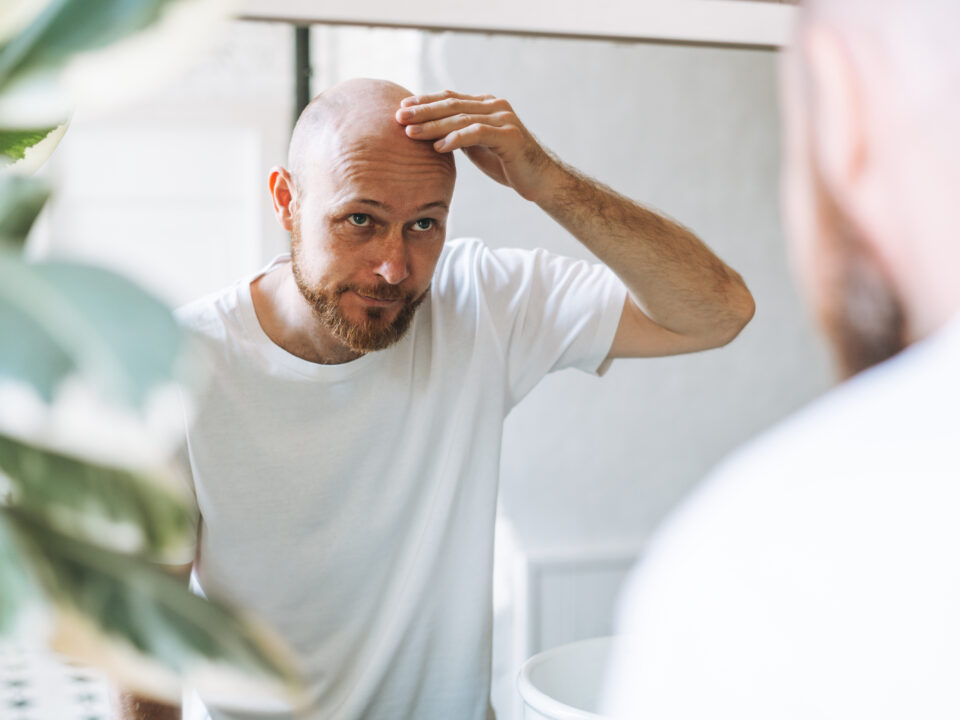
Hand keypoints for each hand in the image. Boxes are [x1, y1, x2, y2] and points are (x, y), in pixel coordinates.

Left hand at [395, 90, 559, 201]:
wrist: (540, 180)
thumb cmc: (508, 164)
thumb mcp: (478, 146)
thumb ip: (460, 134)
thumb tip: (432, 133)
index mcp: (486, 105)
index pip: (450, 98)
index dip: (425, 101)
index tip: (401, 107)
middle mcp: (495, 106)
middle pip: (452, 104)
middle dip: (422, 110)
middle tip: (398, 116)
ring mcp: (503, 119)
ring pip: (461, 117)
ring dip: (433, 125)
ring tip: (411, 133)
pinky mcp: (509, 136)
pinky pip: (477, 133)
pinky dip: (456, 138)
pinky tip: (438, 146)